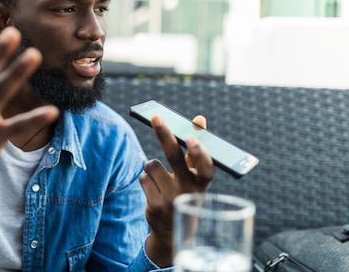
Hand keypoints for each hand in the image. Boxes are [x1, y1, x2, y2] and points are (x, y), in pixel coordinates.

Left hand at [140, 115, 213, 266]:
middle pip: (174, 158)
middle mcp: (188, 192)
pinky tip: (154, 190)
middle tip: (156, 117)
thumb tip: (199, 119)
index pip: (205, 168)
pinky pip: (143, 177)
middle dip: (164, 134)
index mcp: (202, 184)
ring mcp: (171, 200)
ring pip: (152, 164)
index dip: (199, 153)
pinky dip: (145, 178)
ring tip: (160, 179)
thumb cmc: (186, 193)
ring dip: (152, 167)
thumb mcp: (195, 176)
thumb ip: (197, 148)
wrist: (173, 232)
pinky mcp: (154, 206)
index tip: (190, 138)